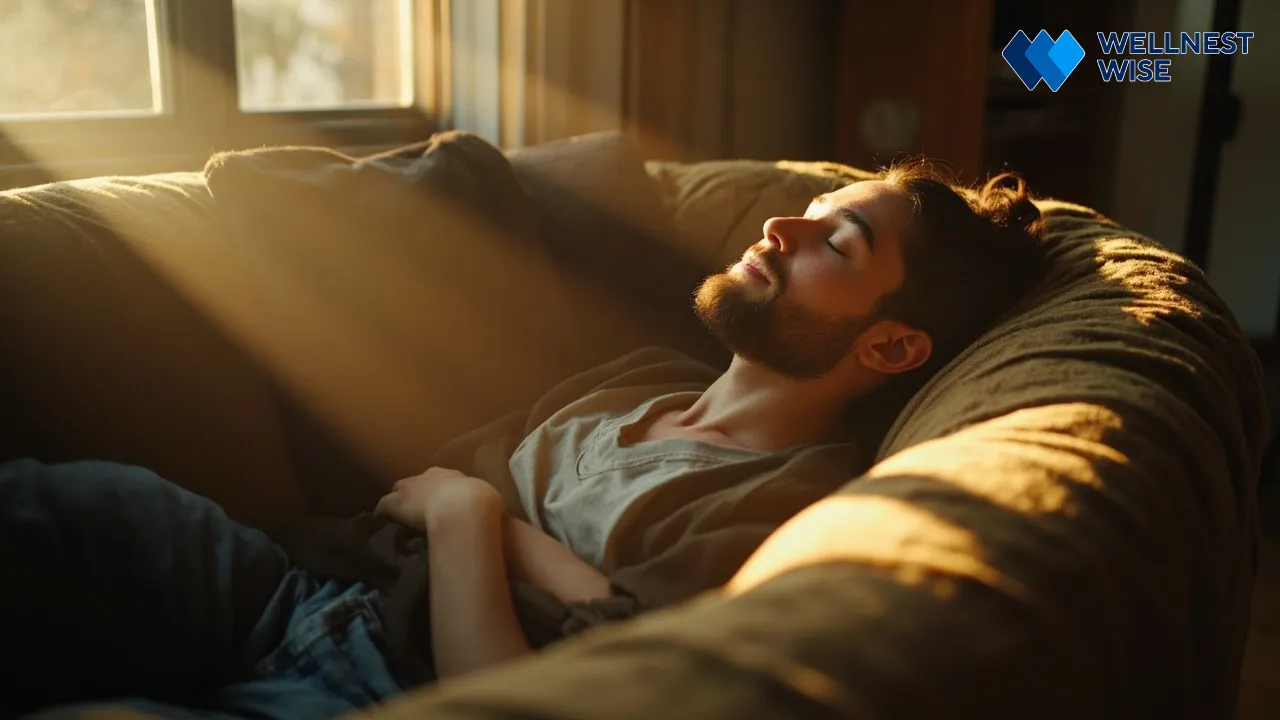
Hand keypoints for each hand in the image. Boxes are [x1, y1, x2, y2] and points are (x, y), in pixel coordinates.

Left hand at [374, 467, 501, 531]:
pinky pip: (383, 507)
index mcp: (450, 476)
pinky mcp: (395, 503)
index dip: (435, 493)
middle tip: (417, 513)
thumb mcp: (484, 502)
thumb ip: (479, 505)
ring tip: (399, 522)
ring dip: (398, 505)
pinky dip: (383, 516)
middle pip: (413, 483)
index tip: (437, 505)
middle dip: (414, 495)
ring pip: (397, 493)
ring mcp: (410, 488)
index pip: (436, 481)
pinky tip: (382, 527)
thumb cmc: (480, 505)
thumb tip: (487, 516)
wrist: (464, 508)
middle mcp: (428, 477)